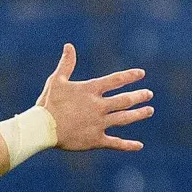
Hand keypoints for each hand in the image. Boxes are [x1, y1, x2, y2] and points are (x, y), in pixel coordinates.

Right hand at [38, 44, 152, 151]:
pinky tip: (139, 146)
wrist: (42, 128)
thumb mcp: (57, 80)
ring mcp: (99, 124)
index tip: (141, 74)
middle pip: (125, 100)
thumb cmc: (48, 103)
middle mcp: (98, 106)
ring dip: (139, 114)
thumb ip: (67, 64)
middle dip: (139, 96)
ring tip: (149, 110)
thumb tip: (69, 45)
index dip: (130, 76)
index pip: (115, 80)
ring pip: (124, 118)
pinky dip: (128, 145)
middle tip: (149, 94)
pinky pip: (116, 143)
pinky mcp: (95, 140)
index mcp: (91, 91)